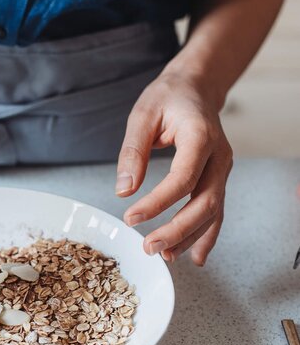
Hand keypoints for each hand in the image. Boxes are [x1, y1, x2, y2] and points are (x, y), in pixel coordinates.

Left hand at [115, 71, 232, 264]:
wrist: (195, 87)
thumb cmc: (167, 98)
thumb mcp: (142, 115)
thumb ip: (133, 152)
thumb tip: (123, 190)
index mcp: (201, 136)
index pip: (183, 178)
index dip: (158, 202)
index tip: (131, 217)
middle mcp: (219, 155)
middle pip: (205, 201)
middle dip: (177, 229)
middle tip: (149, 246)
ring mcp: (222, 168)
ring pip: (213, 211)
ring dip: (190, 237)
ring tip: (165, 255)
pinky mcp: (217, 177)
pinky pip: (216, 211)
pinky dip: (206, 235)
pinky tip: (194, 256)